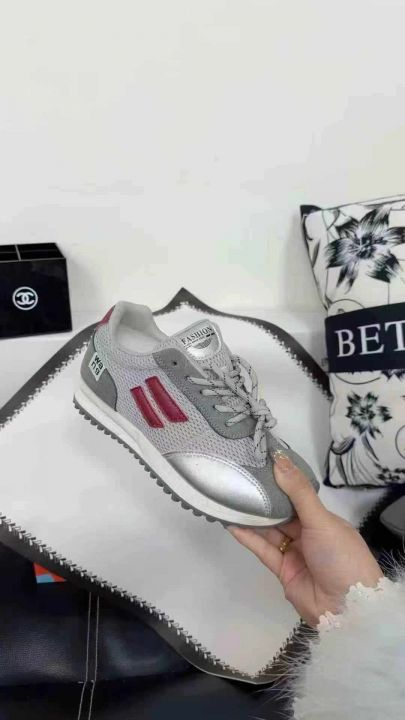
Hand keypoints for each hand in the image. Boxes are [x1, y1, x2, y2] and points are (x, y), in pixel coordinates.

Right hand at [229, 454, 382, 626]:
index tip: (260, 463)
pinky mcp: (282, 571)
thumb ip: (298, 492)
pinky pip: (263, 550)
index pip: (298, 496)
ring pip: (269, 530)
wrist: (346, 609)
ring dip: (252, 517)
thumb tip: (279, 460)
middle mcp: (308, 534)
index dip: (280, 482)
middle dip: (263, 499)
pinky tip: (232, 523)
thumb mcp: (322, 520)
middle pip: (281, 513)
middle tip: (239, 478)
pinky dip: (248, 537)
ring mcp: (295, 553)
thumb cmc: (341, 556)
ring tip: (230, 498)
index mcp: (324, 520)